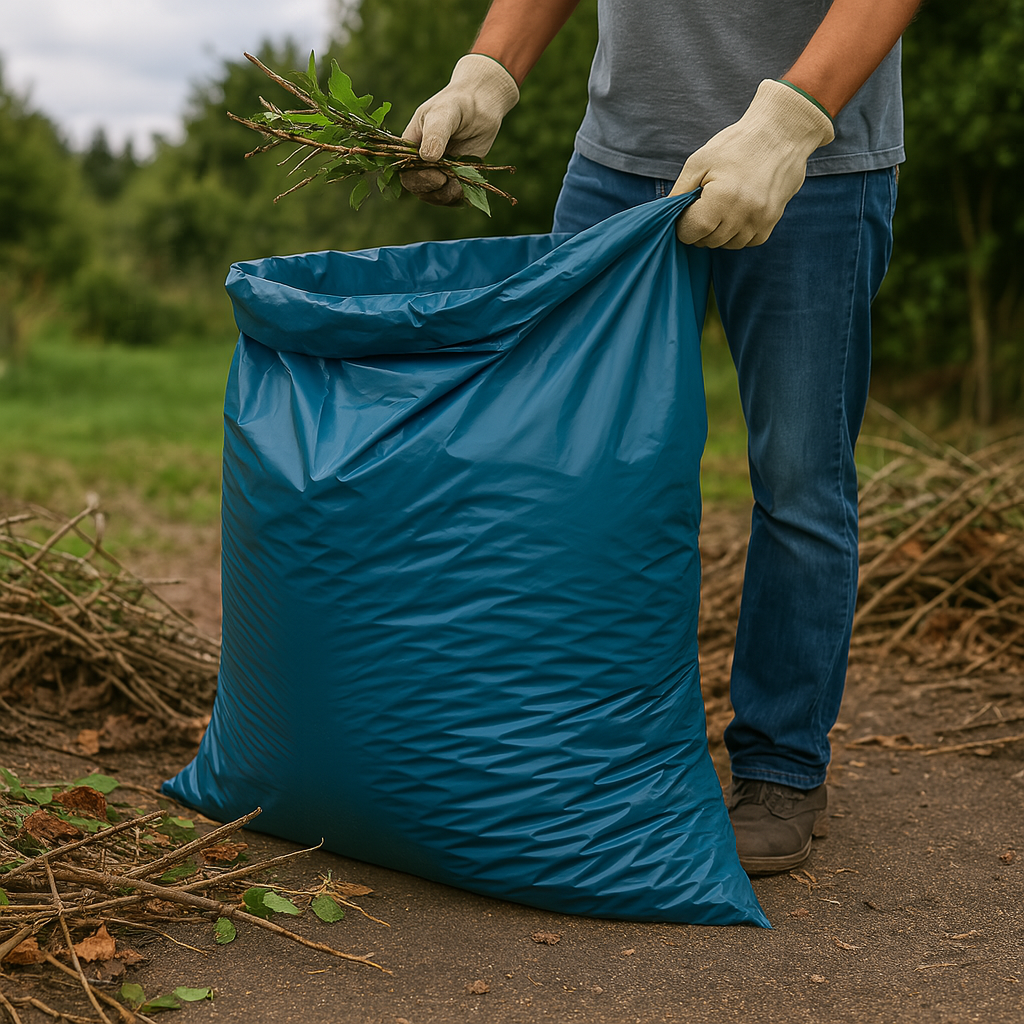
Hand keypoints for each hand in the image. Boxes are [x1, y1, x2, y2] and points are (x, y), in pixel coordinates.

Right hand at [401, 54, 518, 205]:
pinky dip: (458, 196)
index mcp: (411, 147)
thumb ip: (435, 134)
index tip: (435, 175)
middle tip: (447, 180)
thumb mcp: (443, 113)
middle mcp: (422, 162)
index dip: (416, 180)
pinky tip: (465, 188)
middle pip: (419, 188)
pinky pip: (453, 195)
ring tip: (458, 185)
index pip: (404, 171)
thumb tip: (428, 158)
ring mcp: (440, 170)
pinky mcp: (457, 176)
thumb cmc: (456, 103)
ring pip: (436, 195)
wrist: (482, 104)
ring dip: (446, 196)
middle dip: (432, 189)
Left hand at [671, 80, 834, 248]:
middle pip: (709, 241)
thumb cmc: (735, 144)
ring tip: (722, 206)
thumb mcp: (699, 161)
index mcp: (722, 197)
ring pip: (727, 244)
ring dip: (719, 232)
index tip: (686, 213)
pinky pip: (746, 241)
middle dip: (700, 229)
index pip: (693, 232)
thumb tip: (665, 216)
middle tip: (704, 206)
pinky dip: (737, 232)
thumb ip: (680, 192)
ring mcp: (760, 220)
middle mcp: (743, 213)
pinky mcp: (771, 222)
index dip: (684, 226)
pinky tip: (737, 211)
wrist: (781, 133)